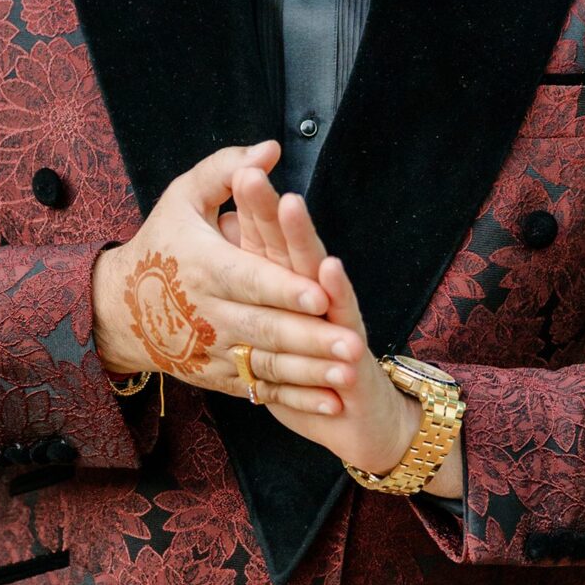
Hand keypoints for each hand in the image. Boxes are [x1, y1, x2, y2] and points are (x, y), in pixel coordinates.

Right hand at [90, 141, 357, 402]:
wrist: (120, 307)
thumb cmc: (162, 243)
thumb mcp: (183, 197)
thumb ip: (225, 169)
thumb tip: (270, 150)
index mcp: (204, 266)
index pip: (249, 280)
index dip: (284, 289)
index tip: (320, 295)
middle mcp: (208, 313)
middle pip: (266, 329)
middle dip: (310, 340)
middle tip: (352, 345)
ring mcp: (213, 350)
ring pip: (267, 365)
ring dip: (311, 374)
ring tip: (349, 376)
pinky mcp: (217, 376)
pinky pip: (260, 390)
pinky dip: (296, 400)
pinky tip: (331, 403)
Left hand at [218, 160, 462, 496]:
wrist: (355, 417)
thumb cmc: (307, 365)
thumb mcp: (276, 324)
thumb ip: (254, 279)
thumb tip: (229, 239)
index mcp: (286, 284)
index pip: (264, 236)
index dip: (251, 204)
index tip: (237, 167)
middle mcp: (313, 291)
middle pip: (287, 243)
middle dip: (270, 208)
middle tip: (255, 171)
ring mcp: (335, 315)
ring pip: (314, 270)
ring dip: (301, 238)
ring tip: (290, 203)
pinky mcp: (351, 345)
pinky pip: (343, 317)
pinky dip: (338, 293)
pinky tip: (330, 269)